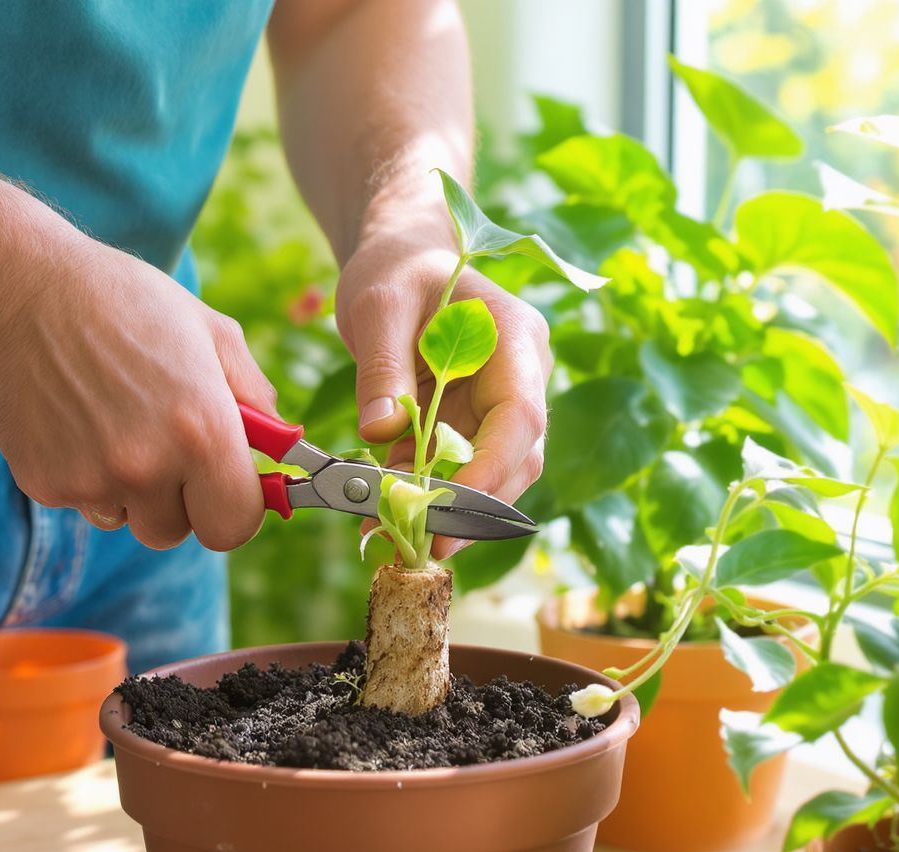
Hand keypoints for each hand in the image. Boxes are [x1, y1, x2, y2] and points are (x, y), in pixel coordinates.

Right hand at [0, 235, 275, 551]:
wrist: (19, 292)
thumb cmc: (124, 302)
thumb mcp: (210, 331)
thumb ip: (253, 394)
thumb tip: (280, 442)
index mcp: (202, 432)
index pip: (236, 525)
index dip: (234, 508)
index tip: (226, 486)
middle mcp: (149, 466)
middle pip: (179, 533)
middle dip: (180, 502)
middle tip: (167, 449)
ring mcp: (92, 480)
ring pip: (129, 520)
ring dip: (130, 491)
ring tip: (115, 423)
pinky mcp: (45, 484)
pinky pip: (84, 503)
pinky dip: (85, 476)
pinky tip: (77, 421)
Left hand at [336, 227, 551, 559]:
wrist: (401, 260)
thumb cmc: (396, 268)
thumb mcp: (378, 305)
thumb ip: (382, 367)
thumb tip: (380, 432)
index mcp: (514, 341)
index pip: (520, 417)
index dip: (491, 470)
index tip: (447, 509)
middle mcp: (520, 379)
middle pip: (515, 459)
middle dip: (468, 507)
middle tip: (419, 544)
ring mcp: (497, 406)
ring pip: (488, 475)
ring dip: (442, 510)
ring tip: (387, 534)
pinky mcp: (469, 425)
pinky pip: (453, 470)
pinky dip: (420, 495)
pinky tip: (377, 515)